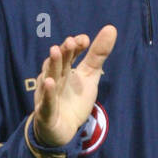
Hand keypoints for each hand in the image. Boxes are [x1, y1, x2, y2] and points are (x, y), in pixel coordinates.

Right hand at [32, 26, 116, 147]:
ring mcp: (48, 95)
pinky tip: (49, 83)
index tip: (85, 40)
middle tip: (70, 41)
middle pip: (58, 63)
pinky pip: (46, 102)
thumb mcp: (89, 77)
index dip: (75, 47)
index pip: (68, 54)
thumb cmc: (73, 100)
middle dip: (64, 52)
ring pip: (49, 78)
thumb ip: (98, 55)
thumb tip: (111, 28)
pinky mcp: (46, 113)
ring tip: (56, 51)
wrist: (61, 130)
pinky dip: (47, 93)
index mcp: (64, 70)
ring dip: (52, 65)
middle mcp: (54, 79)